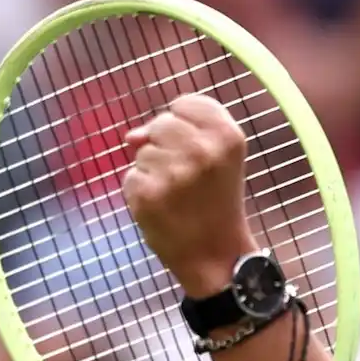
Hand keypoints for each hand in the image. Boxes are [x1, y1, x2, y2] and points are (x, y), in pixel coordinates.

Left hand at [122, 94, 257, 297]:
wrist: (216, 256)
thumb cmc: (217, 203)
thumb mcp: (219, 159)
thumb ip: (185, 132)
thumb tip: (132, 137)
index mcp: (228, 136)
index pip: (186, 103)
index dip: (184, 124)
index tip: (197, 150)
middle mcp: (202, 150)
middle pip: (161, 124)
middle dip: (165, 146)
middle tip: (186, 177)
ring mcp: (173, 172)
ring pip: (142, 151)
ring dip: (152, 170)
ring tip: (176, 195)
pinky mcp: (147, 193)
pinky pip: (131, 176)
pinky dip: (141, 192)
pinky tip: (163, 208)